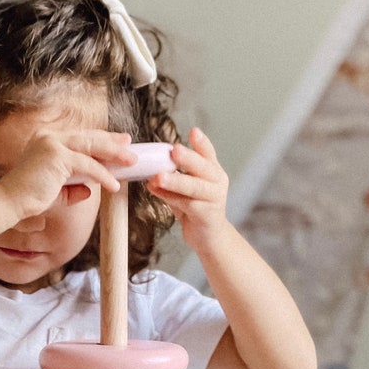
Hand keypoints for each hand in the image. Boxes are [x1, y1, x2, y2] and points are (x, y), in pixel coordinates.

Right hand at [0, 128, 130, 215]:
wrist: (10, 202)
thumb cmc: (28, 198)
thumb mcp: (55, 190)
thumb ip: (72, 187)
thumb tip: (89, 190)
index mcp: (46, 140)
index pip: (79, 137)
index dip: (100, 139)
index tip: (117, 142)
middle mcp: (49, 137)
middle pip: (88, 136)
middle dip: (111, 141)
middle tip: (129, 144)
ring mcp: (52, 144)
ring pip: (91, 146)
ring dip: (113, 154)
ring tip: (129, 161)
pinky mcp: (56, 156)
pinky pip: (87, 164)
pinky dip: (102, 174)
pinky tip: (113, 184)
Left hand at [147, 128, 229, 250]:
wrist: (208, 237)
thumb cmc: (195, 208)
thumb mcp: (187, 188)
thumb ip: (174, 176)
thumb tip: (151, 169)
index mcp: (213, 171)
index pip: (208, 153)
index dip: (202, 143)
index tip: (194, 131)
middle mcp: (217, 182)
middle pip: (203, 167)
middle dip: (188, 158)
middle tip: (174, 150)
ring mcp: (214, 198)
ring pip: (193, 187)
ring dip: (175, 181)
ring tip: (158, 177)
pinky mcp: (206, 214)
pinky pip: (185, 204)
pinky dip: (168, 197)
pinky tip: (155, 191)